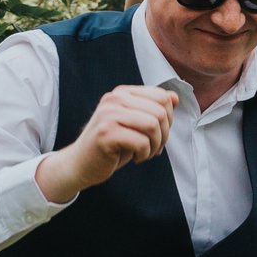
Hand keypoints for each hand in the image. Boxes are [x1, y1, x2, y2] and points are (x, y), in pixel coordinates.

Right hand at [35, 83, 175, 201]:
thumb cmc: (113, 145)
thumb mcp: (136, 124)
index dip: (168, 118)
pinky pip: (141, 142)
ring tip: (145, 153)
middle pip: (160, 112)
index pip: (161, 97)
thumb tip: (175, 97)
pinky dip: (145, 154)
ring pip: (153, 125)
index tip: (158, 133)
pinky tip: (135, 158)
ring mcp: (108, 114)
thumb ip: (154, 109)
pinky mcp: (106, 133)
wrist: (81, 164)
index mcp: (122, 93)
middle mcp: (114, 98)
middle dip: (164, 134)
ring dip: (156, 145)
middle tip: (154, 148)